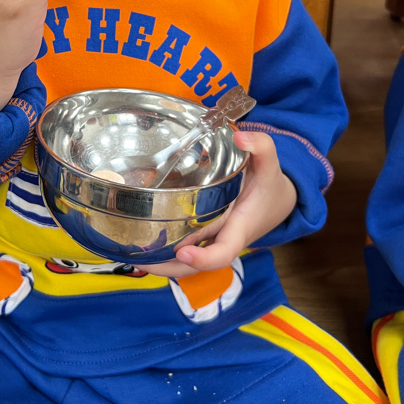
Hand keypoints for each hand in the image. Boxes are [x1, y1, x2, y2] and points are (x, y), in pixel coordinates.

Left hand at [143, 131, 296, 277]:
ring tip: (128, 252)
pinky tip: (136, 240)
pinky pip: (181, 247)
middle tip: (138, 258)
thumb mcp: (270, 163)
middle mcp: (221, 239)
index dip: (204, 258)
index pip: (223, 253)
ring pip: (183, 262)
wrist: (276, 202)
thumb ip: (261, 147)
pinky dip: (162, 249)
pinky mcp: (202, 235)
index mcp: (239, 228)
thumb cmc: (268, 185)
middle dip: (167, 267)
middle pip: (194, 266)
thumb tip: (241, 137)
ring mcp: (210, 240)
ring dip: (158, 262)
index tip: (185, 252)